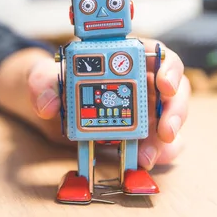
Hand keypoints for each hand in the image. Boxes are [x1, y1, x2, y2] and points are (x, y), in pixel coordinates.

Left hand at [27, 39, 190, 169]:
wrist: (49, 105)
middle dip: (174, 111)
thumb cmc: (53, 81)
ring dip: (166, 140)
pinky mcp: (137, 133)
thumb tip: (47, 105)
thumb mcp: (42, 76)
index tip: (165, 85)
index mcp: (123, 57)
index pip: (158, 55)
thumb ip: (42, 84)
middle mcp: (140, 81)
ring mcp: (141, 108)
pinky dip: (157, 153)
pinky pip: (155, 143)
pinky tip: (148, 161)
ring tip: (149, 156)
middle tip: (166, 132)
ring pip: (168, 121)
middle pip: (172, 91)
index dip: (169, 69)